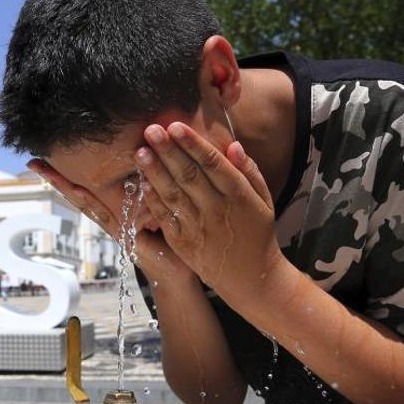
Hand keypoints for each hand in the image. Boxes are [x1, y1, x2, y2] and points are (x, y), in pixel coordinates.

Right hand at [27, 159, 197, 285]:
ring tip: (46, 172)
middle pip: (78, 194)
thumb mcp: (160, 207)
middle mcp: (111, 219)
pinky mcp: (124, 239)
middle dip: (56, 178)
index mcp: (117, 211)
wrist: (181, 273)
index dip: (70, 173)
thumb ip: (152, 187)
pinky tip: (78, 190)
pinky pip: (107, 218)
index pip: (90, 187)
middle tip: (34, 162)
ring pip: (86, 205)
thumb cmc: (174, 237)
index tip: (48, 157)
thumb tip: (150, 156)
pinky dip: (92, 203)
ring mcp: (114, 230)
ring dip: (65, 188)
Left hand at [134, 122, 280, 295]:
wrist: (251, 277)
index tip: (175, 126)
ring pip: (173, 194)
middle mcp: (217, 210)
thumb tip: (232, 144)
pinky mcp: (183, 243)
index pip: (212, 163)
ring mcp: (198, 228)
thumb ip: (249, 171)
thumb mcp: (263, 200)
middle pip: (189, 175)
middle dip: (168, 151)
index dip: (192, 144)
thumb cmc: (257, 232)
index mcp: (239, 196)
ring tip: (140, 151)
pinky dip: (152, 200)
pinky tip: (141, 182)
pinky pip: (165, 217)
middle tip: (151, 130)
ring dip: (154, 172)